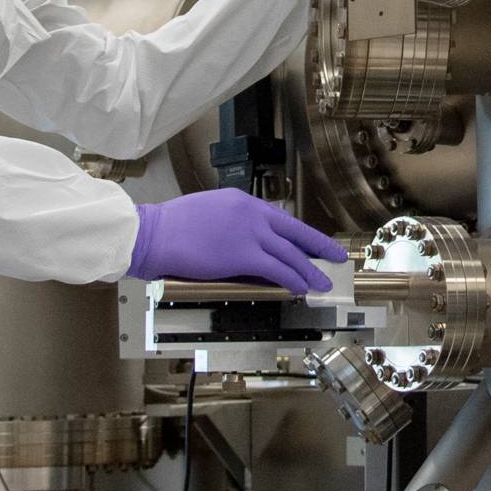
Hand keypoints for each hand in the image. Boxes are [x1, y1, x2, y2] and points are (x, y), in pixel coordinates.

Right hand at [128, 188, 348, 293]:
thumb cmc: (171, 228)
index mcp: (243, 202)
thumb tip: (247, 243)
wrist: (153, 233)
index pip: (281, 219)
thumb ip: (232, 224)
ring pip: (291, 253)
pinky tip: (302, 288)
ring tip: (323, 281)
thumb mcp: (209, 213)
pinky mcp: (244, 254)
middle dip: (320, 246)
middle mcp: (252, 213)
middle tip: (337, 255)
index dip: (301, 233)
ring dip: (310, 270)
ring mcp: (250, 232)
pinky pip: (278, 269)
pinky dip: (294, 279)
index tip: (314, 242)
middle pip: (296, 232)